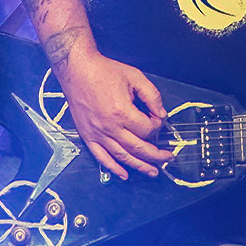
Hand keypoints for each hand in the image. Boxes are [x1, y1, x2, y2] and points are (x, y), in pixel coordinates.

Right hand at [57, 50, 172, 179]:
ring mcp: (97, 134)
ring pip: (122, 157)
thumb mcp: (135, 77)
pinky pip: (101, 158)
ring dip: (139, 166)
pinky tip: (124, 174)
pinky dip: (113, 168)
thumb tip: (162, 113)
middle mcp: (110, 127)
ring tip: (152, 172)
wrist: (78, 71)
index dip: (157, 126)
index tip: (158, 120)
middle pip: (137, 148)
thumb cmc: (104, 72)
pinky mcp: (87, 136)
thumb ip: (152, 95)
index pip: (147, 129)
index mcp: (122, 112)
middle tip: (167, 158)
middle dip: (155, 155)